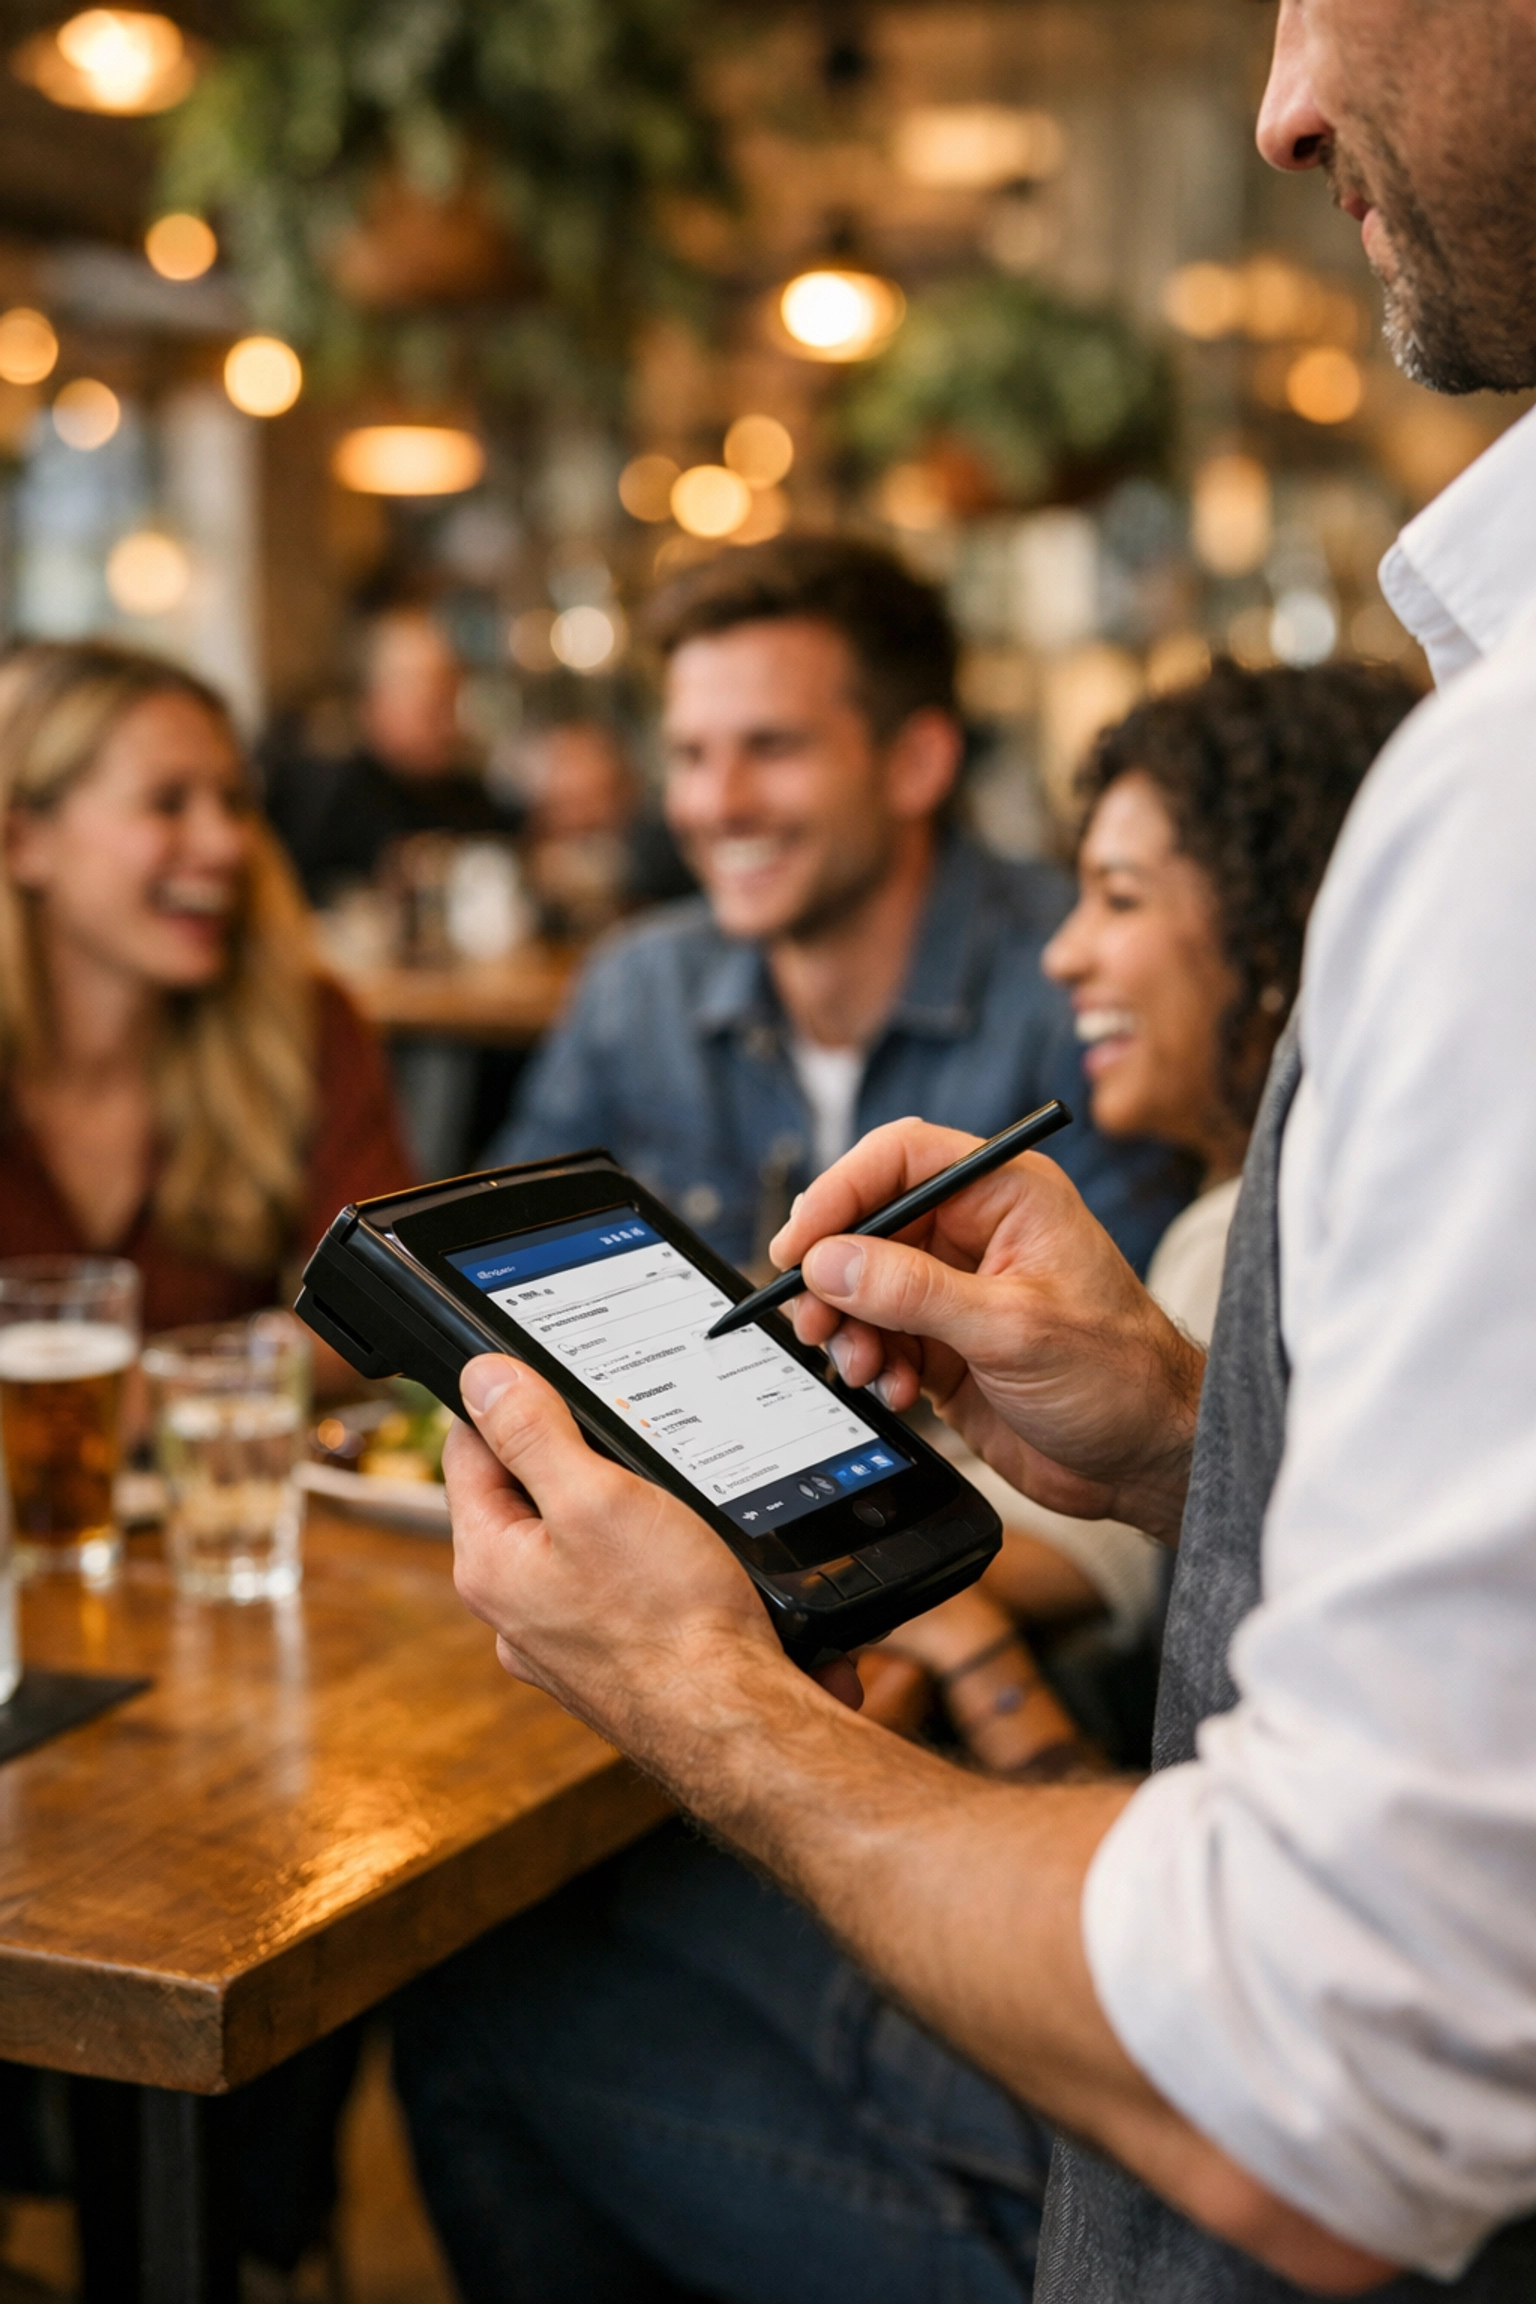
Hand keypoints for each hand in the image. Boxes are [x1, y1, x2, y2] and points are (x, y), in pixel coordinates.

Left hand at [445, 1357, 860, 1757]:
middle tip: (628, 1444)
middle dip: (573, 1460)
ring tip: (666, 1504)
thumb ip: (532, 1433)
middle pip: (524, 1497)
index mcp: (489, 1565)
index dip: (510, 1404)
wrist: (737, 1723)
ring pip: (575, 1543)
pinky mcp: (610, 1661)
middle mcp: (513, 1610)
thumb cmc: (670, 1621)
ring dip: (616, 1512)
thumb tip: (482, 1379)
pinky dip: (648, 1564)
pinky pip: (615, 1588)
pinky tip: (688, 1560)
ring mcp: (560, 1642)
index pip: (469, 1451)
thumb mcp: (597, 1497)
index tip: (554, 1380)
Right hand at [770, 1120, 1203, 1543]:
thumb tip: (830, 1261)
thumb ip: (914, 1292)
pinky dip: (871, 1363)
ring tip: (861, 1365)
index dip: (842, 1190)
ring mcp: (957, 1290)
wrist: (1146, 1460)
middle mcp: (977, 1233)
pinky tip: (895, 1390)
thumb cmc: (1118, 1377)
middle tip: (812, 1318)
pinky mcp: (944, 1344)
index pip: (902, 1159)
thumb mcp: (1011, 1328)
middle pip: (869, 1224)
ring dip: (848, 1327)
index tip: (800, 1242)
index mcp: (1007, 1197)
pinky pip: (878, 1338)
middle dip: (833, 1274)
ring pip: (863, 1286)